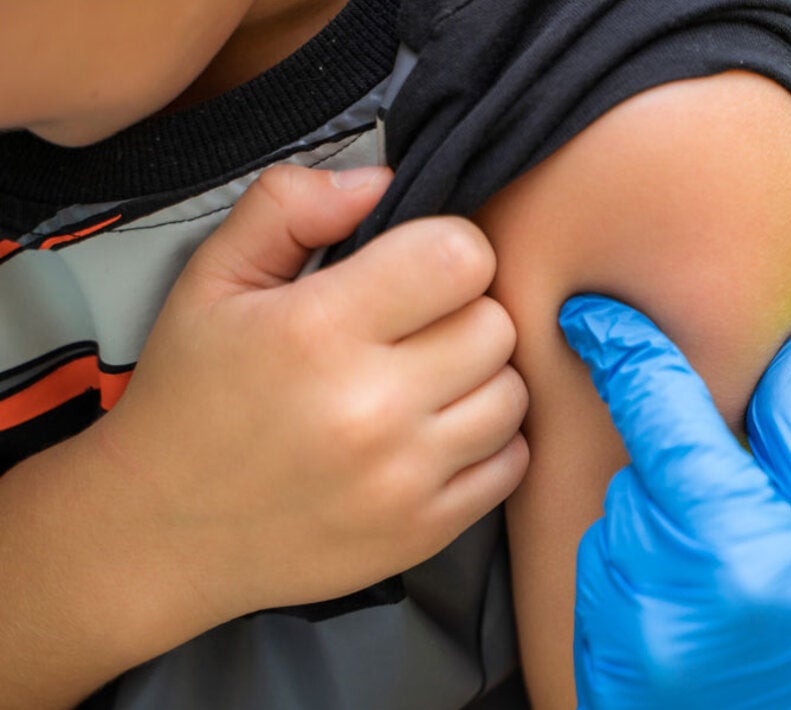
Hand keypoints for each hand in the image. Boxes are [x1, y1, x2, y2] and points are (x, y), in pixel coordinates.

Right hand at [88, 165, 528, 619]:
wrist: (162, 532)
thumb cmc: (191, 396)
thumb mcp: (212, 280)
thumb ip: (289, 207)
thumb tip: (381, 180)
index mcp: (319, 331)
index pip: (461, 257)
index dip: (447, 250)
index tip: (415, 270)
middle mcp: (372, 407)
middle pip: (497, 325)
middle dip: (464, 314)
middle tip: (415, 331)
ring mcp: (404, 477)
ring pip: (513, 394)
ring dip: (481, 379)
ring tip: (425, 382)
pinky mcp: (424, 532)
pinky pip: (512, 463)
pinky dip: (488, 443)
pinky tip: (435, 434)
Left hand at [559, 295, 790, 708]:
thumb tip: (779, 357)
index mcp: (730, 544)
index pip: (654, 411)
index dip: (624, 347)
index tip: (594, 311)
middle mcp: (653, 589)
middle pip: (638, 471)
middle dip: (684, 466)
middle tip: (752, 509)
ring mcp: (616, 637)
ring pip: (618, 526)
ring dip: (664, 525)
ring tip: (736, 580)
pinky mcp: (600, 669)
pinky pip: (607, 583)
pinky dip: (644, 575)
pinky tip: (703, 612)